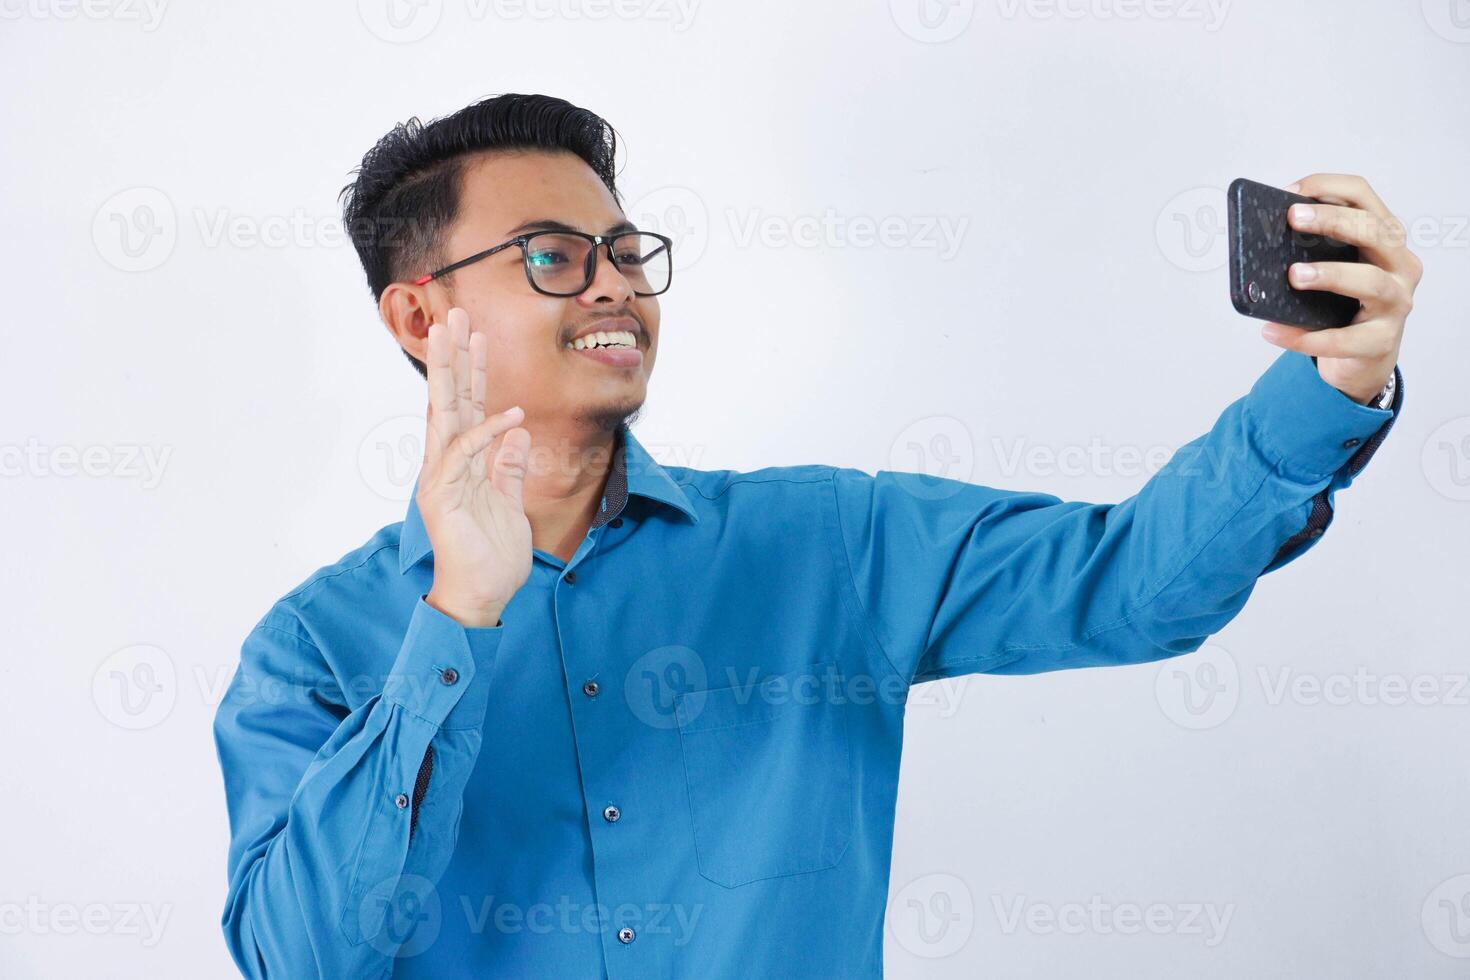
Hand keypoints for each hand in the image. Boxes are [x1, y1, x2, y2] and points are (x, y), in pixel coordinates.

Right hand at [419, 308, 532, 626]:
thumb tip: (516, 431)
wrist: (481, 598)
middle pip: (446, 400)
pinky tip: (511, 413)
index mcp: (461, 464)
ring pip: (444, 414)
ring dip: (452, 372)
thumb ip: (508, 468)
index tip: (475, 334)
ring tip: (458, 333)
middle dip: (450, 356)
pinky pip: (465, 454)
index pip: (465, 407)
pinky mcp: (442, 497)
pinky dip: (488, 432)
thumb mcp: (509, 503)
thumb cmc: (492, 557)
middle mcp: (445, 465)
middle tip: (451, 313)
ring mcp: (440, 478)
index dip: (470, 371)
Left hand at [1259, 173, 1422, 403]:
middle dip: (1333, 221)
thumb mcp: (1332, 268)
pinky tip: (1273, 331)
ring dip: (1330, 275)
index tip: (1290, 191)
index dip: (1328, 187)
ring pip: (1370, 282)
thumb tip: (1258, 237)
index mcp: (1384, 238)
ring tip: (1293, 275)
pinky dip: (1306, 337)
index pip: (1364, 197)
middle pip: (1375, 232)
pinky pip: (1344, 339)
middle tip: (1292, 219)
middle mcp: (1400, 265)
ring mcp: (1397, 302)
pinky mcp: (1382, 341)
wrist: (1362, 357)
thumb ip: (1310, 251)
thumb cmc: (1343, 304)